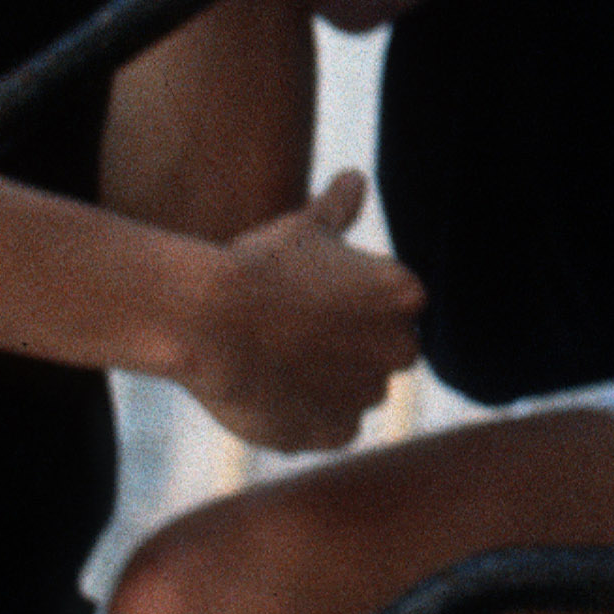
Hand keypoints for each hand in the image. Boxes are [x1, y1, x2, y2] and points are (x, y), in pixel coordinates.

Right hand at [171, 168, 421, 449]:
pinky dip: (310, 417)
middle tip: (297, 332)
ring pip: (358, 392)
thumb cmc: (257, 264)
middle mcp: (399, 348)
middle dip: (352, 346)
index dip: (352, 306)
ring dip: (332, 382)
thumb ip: (339, 208)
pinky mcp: (334, 434)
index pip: (395, 309)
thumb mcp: (303, 226)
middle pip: (385, 352)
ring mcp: (366, 396)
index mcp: (405, 296)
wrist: (208, 319)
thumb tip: (354, 179)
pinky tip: (275, 391)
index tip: (314, 302)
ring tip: (280, 361)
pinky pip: (333, 428)